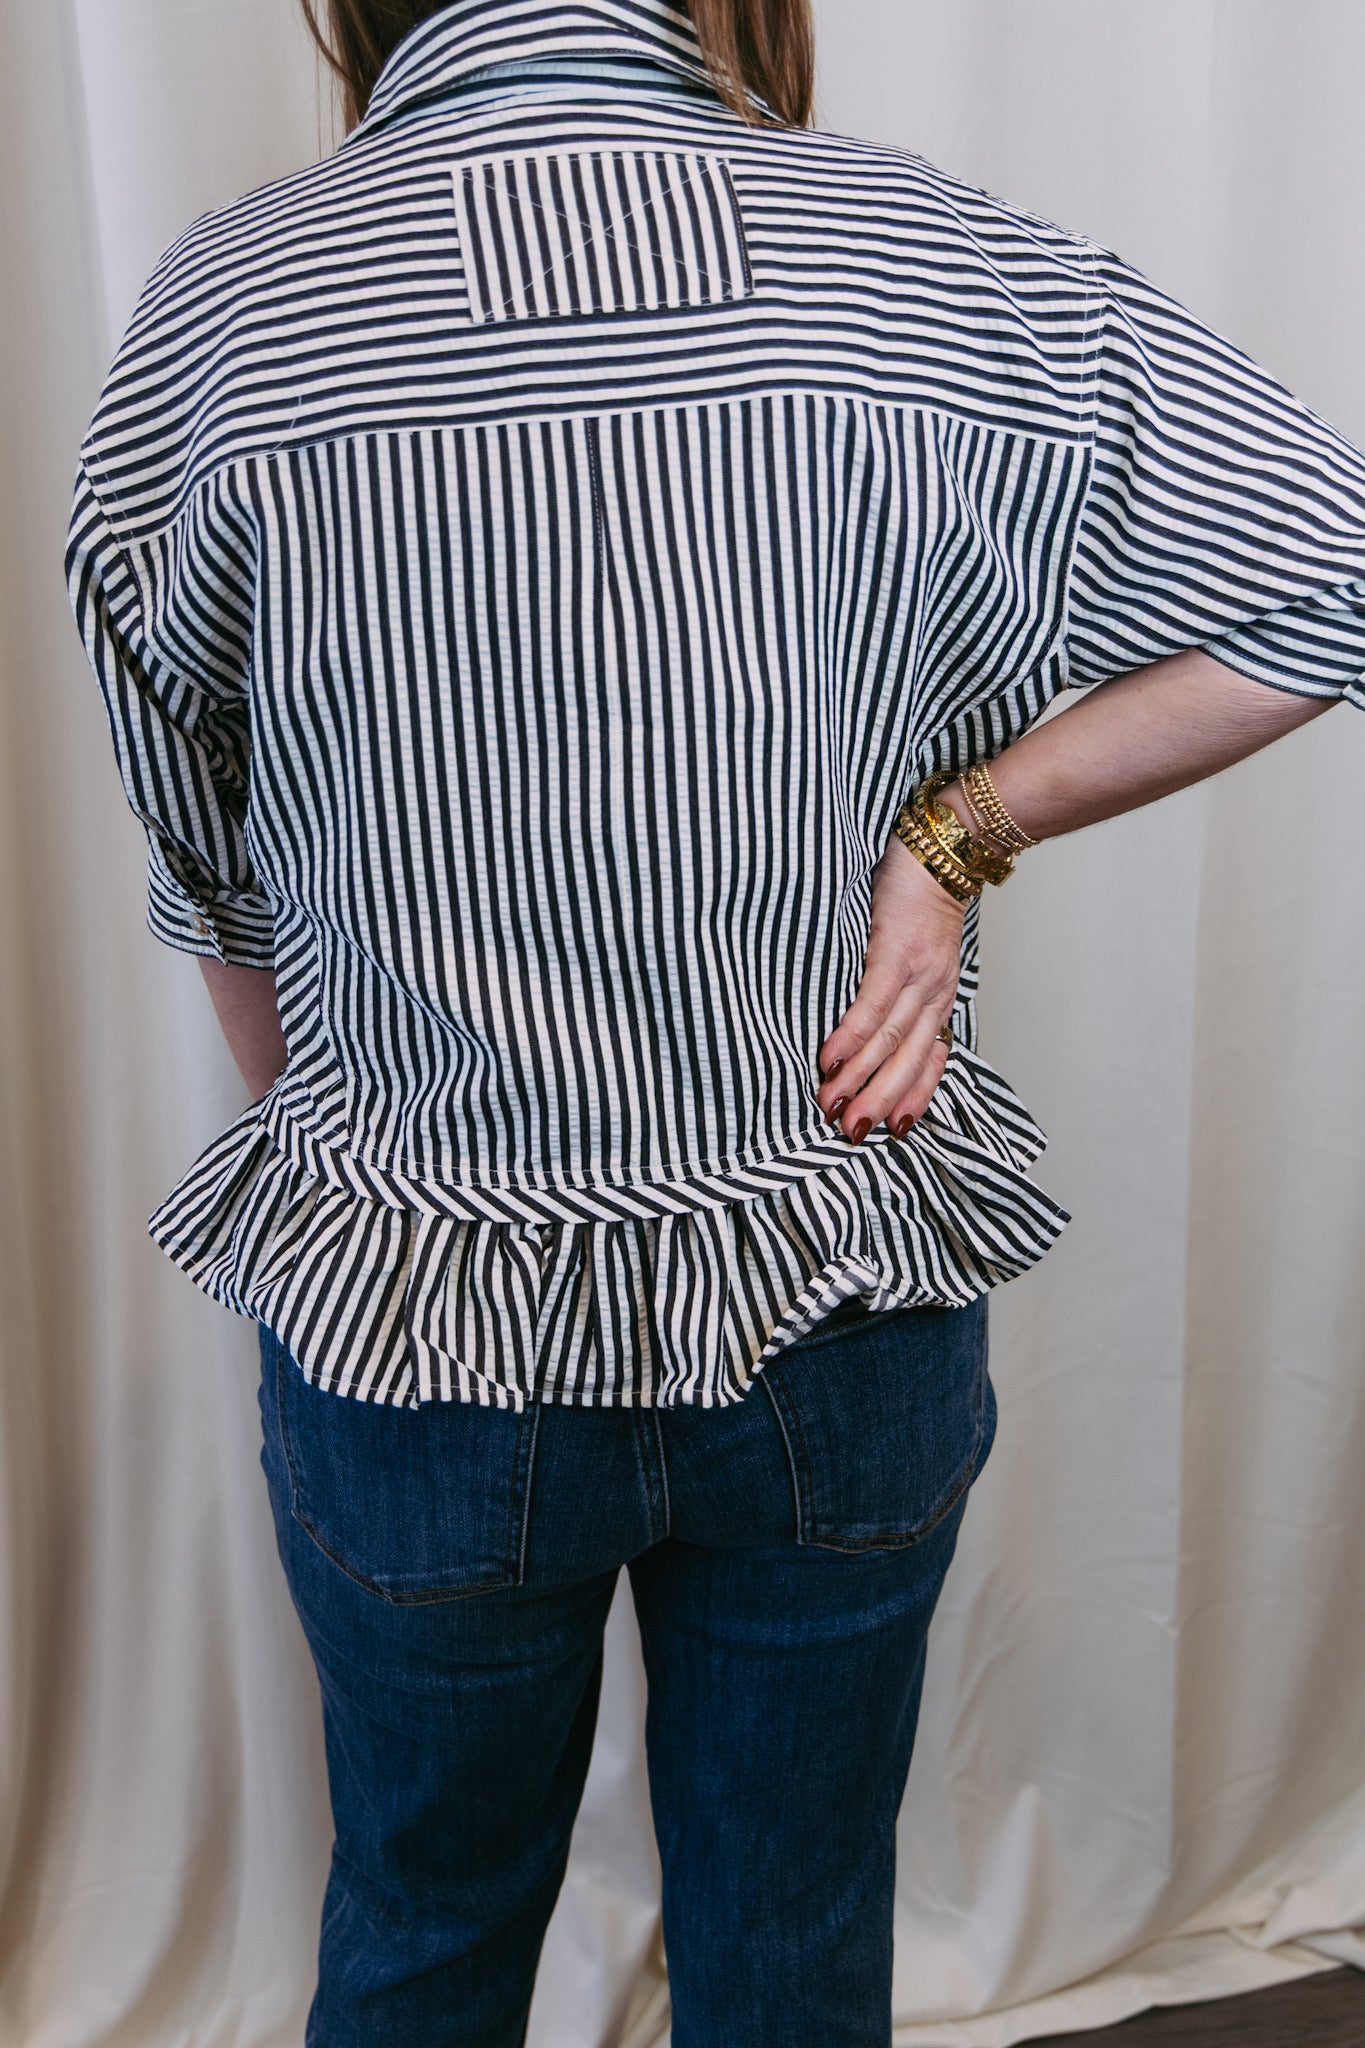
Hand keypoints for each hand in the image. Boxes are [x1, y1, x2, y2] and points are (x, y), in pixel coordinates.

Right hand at [815, 833, 964, 1141]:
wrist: (942, 845)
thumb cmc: (921, 897)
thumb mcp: (922, 951)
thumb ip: (905, 987)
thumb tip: (873, 1025)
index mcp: (940, 995)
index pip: (932, 1057)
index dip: (914, 1097)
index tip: (892, 1130)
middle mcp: (934, 992)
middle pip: (908, 1059)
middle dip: (880, 1100)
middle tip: (851, 1133)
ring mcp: (917, 973)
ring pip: (890, 1040)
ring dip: (860, 1078)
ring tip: (832, 1105)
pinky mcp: (894, 951)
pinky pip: (872, 1004)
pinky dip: (851, 1036)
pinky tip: (830, 1058)